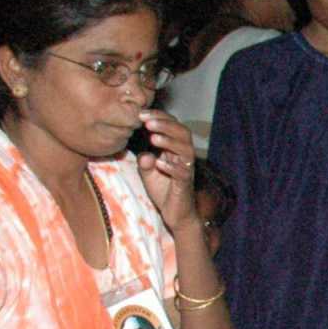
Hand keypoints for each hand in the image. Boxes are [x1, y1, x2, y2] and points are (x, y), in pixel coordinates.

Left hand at [133, 109, 201, 232]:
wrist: (177, 215)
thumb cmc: (164, 190)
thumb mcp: (148, 173)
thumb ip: (145, 161)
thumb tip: (145, 154)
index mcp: (175, 149)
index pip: (172, 126)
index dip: (159, 117)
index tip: (140, 113)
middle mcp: (184, 157)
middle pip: (182, 133)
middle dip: (165, 124)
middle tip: (146, 121)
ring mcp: (186, 170)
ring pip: (185, 150)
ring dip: (169, 142)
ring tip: (153, 138)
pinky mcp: (185, 185)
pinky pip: (183, 173)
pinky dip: (172, 167)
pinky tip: (159, 163)